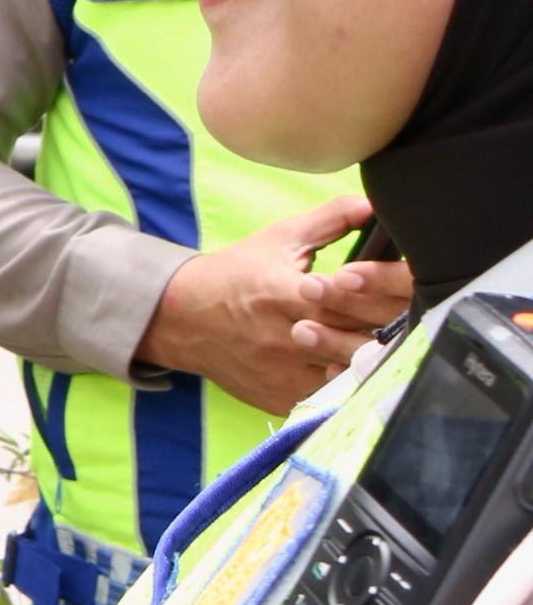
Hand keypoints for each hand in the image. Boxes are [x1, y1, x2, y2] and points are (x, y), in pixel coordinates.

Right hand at [134, 194, 400, 414]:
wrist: (182, 316)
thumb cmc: (237, 273)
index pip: (341, 300)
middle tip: (421, 326)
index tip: (406, 292)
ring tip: (402, 354)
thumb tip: (373, 204)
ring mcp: (280, 372)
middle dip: (386, 333)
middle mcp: (280, 337)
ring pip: (344, 377)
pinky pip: (327, 400)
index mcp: (281, 293)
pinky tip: (369, 378)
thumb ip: (329, 220)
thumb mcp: (278, 239)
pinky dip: (350, 390)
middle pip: (350, 341)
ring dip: (372, 366)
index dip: (375, 296)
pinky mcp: (279, 397)